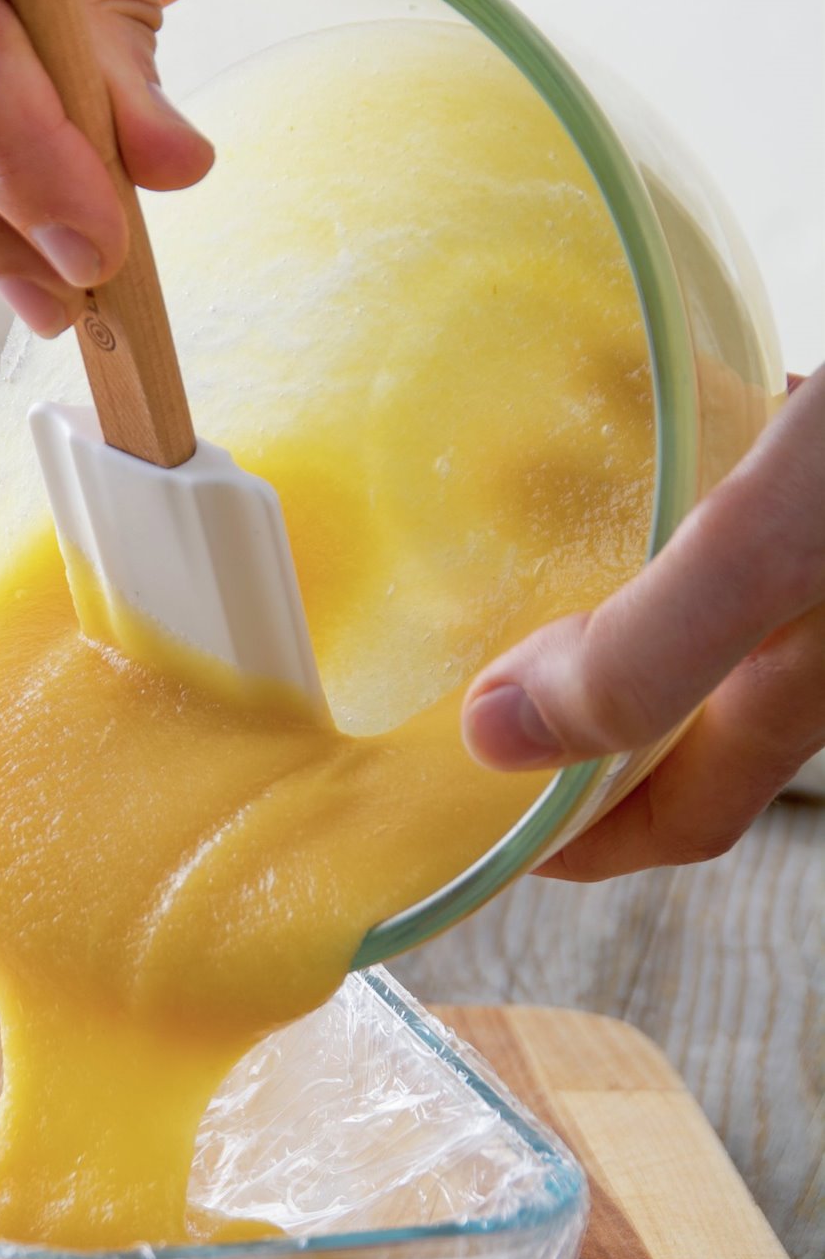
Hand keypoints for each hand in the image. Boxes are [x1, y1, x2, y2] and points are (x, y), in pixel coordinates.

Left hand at [463, 367, 824, 879]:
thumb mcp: (774, 549)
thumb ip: (651, 651)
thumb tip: (498, 738)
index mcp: (806, 689)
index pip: (680, 819)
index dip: (576, 845)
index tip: (477, 835)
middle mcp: (823, 640)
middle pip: (683, 719)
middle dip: (576, 716)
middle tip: (470, 684)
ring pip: (704, 606)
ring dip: (612, 591)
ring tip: (512, 544)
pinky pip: (732, 497)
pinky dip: (670, 479)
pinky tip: (621, 414)